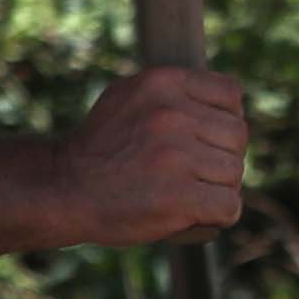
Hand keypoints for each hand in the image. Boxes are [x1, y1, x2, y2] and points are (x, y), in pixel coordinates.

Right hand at [65, 63, 249, 247]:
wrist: (61, 189)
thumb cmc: (99, 148)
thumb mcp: (129, 97)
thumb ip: (175, 94)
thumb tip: (230, 100)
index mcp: (163, 82)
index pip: (231, 95)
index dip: (224, 120)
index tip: (205, 139)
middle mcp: (172, 114)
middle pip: (237, 136)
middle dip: (221, 157)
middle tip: (192, 172)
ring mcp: (177, 156)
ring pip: (234, 173)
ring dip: (217, 189)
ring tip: (184, 193)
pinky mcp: (179, 197)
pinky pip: (228, 207)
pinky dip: (216, 216)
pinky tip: (193, 214)